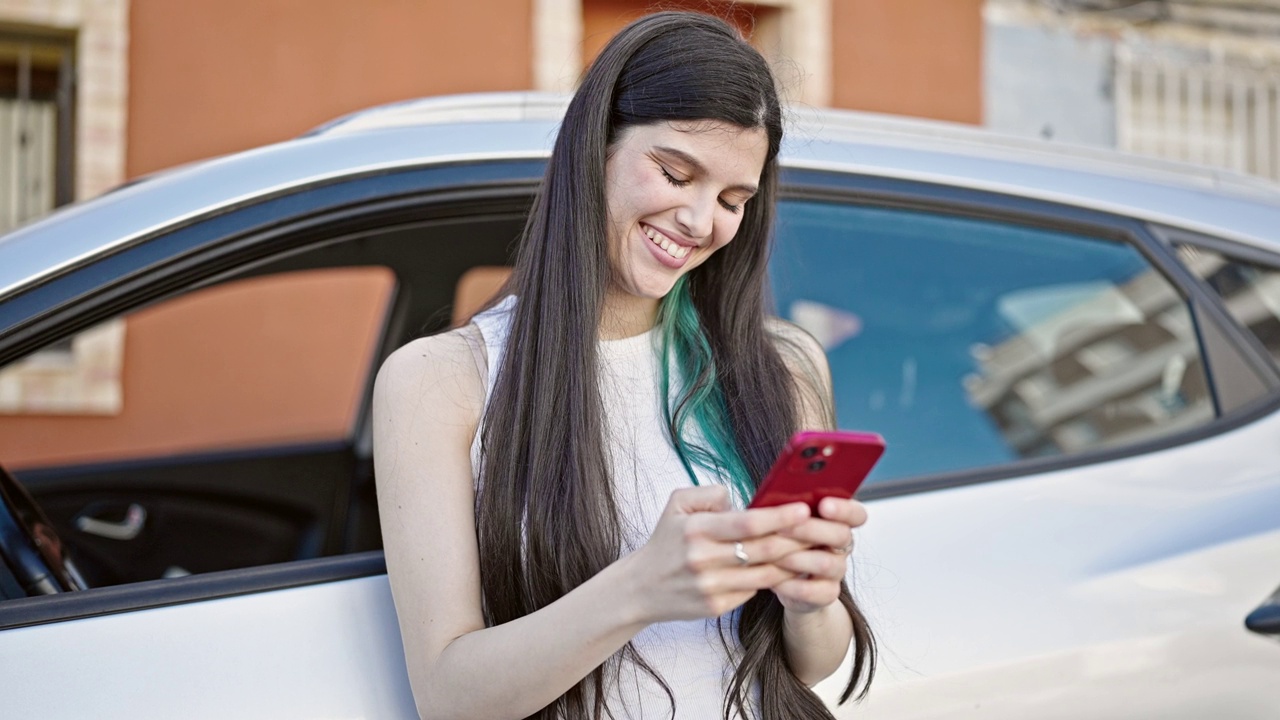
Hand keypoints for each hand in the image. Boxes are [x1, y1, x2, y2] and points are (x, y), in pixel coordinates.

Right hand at [623, 486, 811, 622]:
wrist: (641, 587)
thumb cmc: (666, 542)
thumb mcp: (677, 504)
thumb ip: (711, 494)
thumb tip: (743, 500)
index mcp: (696, 530)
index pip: (747, 523)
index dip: (779, 517)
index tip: (803, 509)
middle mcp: (703, 560)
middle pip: (763, 549)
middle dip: (796, 538)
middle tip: (819, 528)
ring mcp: (710, 587)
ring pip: (765, 573)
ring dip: (792, 562)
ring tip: (811, 549)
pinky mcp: (715, 607)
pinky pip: (754, 590)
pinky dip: (772, 579)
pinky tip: (786, 569)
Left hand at [770, 496, 867, 614]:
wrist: (784, 580)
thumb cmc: (783, 540)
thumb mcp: (784, 520)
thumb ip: (787, 507)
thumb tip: (775, 497)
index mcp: (837, 520)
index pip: (856, 513)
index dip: (844, 509)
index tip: (824, 505)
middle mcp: (842, 545)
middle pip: (841, 535)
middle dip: (810, 530)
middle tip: (783, 527)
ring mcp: (836, 570)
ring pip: (826, 563)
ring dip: (797, 558)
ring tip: (772, 556)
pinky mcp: (826, 594)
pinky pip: (813, 591)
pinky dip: (791, 585)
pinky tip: (774, 581)